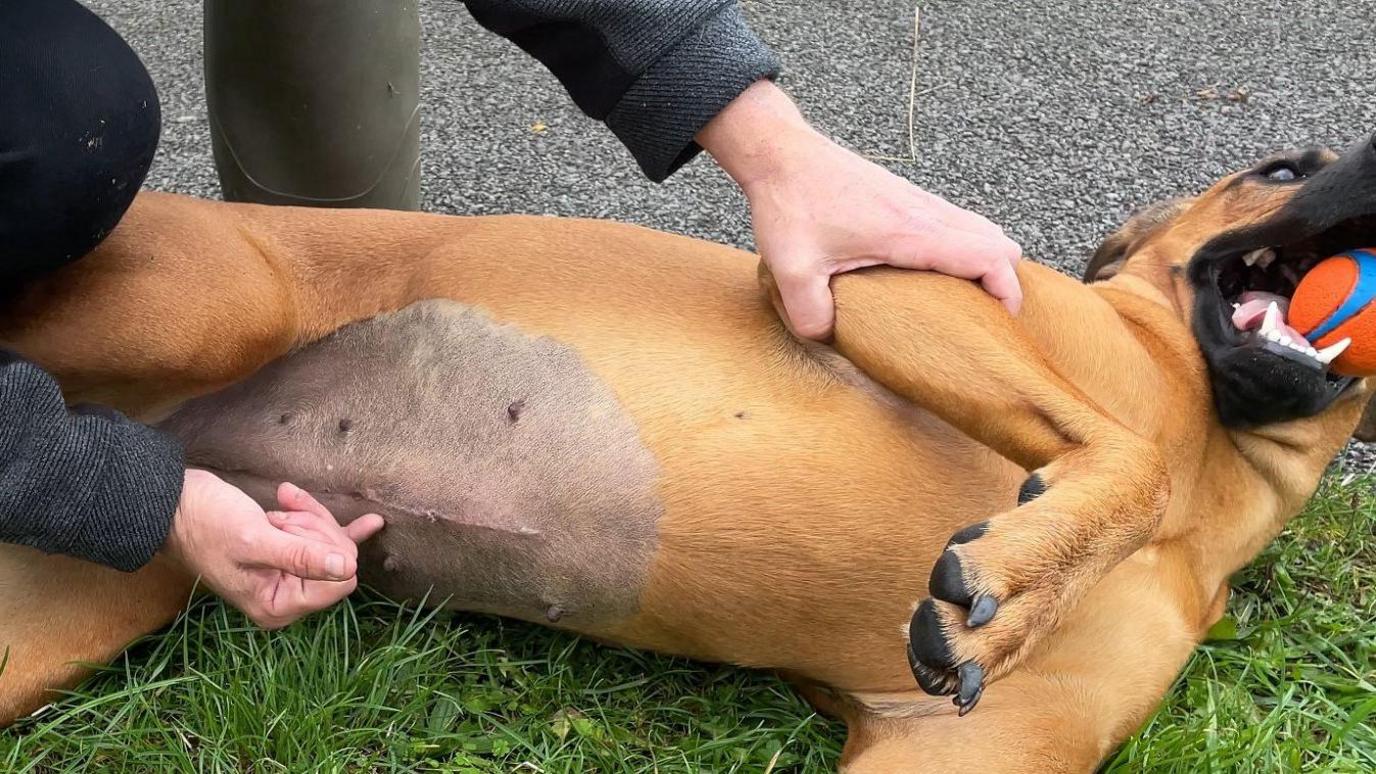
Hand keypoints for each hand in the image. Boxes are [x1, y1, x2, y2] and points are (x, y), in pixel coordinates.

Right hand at [163, 469, 385, 628]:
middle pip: (339, 561)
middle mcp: (285, 596)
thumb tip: (349, 569)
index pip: (340, 582)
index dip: (327, 549)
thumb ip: (302, 557)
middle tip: (281, 512)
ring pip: (329, 543)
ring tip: (276, 506)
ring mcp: (286, 575)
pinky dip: (330, 523)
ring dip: (307, 517)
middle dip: (315, 528)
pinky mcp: (285, 552)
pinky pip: (321, 539)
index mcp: (277, 606)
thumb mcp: (257, 540)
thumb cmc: (207, 524)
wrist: (174, 504)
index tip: (292, 527)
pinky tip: (371, 522)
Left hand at [697, 80, 1022, 339]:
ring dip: (984, 260)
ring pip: (978, 228)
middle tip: (985, 316)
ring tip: (967, 299)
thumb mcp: (792, 269)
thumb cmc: (789, 203)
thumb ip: (811, 313)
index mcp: (909, 232)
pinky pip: (954, 221)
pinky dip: (963, 246)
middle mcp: (924, 213)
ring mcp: (916, 201)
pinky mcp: (904, 196)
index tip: (1003, 321)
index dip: (1006, 289)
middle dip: (1003, 279)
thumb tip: (827, 337)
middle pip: (996, 242)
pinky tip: (936, 271)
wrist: (780, 152)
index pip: (986, 256)